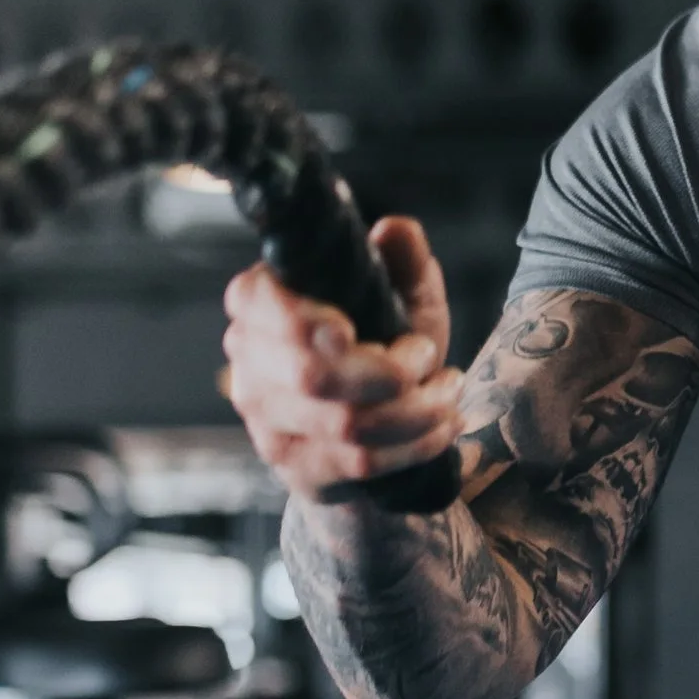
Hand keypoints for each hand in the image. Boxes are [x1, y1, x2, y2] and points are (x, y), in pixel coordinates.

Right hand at [222, 214, 463, 498]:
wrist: (371, 424)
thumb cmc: (381, 339)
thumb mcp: (398, 295)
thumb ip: (402, 260)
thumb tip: (395, 230)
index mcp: (258, 304)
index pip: (257, 305)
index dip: (302, 321)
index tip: (350, 329)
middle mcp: (248, 363)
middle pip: (312, 374)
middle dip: (390, 370)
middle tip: (430, 356)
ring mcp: (266, 422)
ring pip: (346, 423)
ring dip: (417, 410)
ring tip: (450, 392)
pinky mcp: (295, 468)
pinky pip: (361, 461)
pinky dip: (416, 444)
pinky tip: (444, 424)